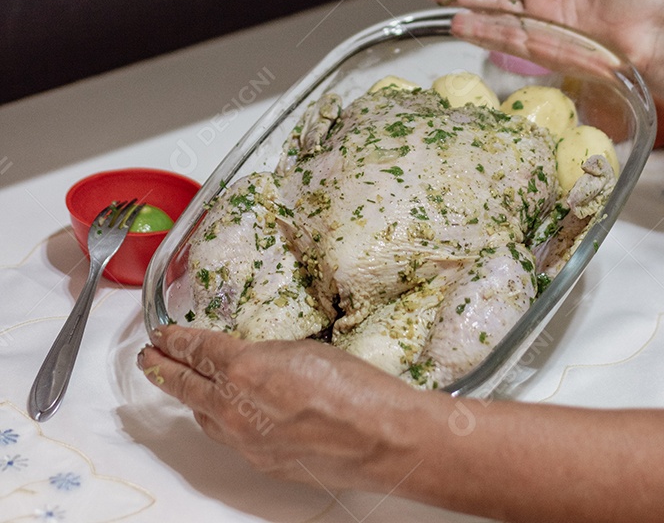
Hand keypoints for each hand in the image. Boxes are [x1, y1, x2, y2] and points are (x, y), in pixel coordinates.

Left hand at [138, 326, 424, 492]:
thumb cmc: (352, 387)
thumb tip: (251, 360)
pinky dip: (221, 420)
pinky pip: (229, 438)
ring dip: (191, 397)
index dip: (175, 340)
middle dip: (163, 370)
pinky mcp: (261, 463)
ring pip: (204, 416)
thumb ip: (265, 354)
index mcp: (244, 369)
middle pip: (185, 386)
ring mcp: (246, 441)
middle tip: (149, 358)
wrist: (380, 437)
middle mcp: (235, 409)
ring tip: (183, 382)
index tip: (161, 335)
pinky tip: (228, 412)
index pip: (196, 350)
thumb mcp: (301, 349)